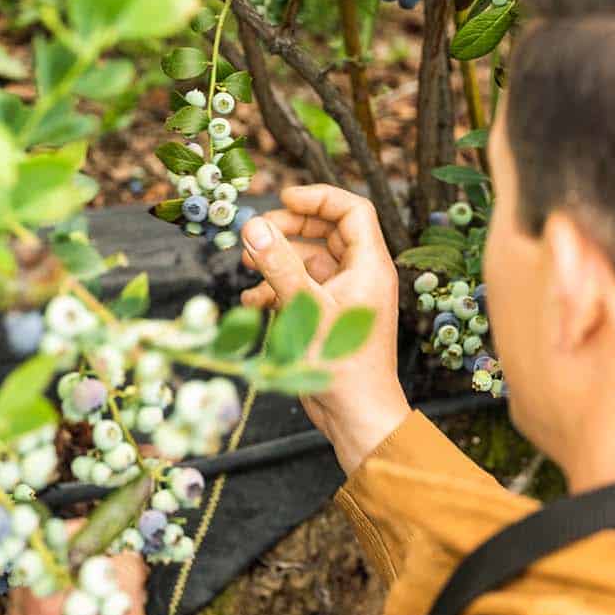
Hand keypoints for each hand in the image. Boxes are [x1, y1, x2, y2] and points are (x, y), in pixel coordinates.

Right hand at [241, 186, 408, 474]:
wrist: (356, 416)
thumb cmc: (342, 365)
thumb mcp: (304, 307)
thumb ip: (278, 264)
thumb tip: (253, 227)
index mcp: (369, 266)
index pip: (351, 210)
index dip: (318, 198)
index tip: (283, 197)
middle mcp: (360, 276)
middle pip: (326, 232)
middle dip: (289, 228)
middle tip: (256, 232)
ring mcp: (344, 297)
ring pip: (309, 261)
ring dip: (278, 259)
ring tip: (246, 263)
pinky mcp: (328, 317)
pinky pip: (302, 289)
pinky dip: (277, 288)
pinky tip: (253, 300)